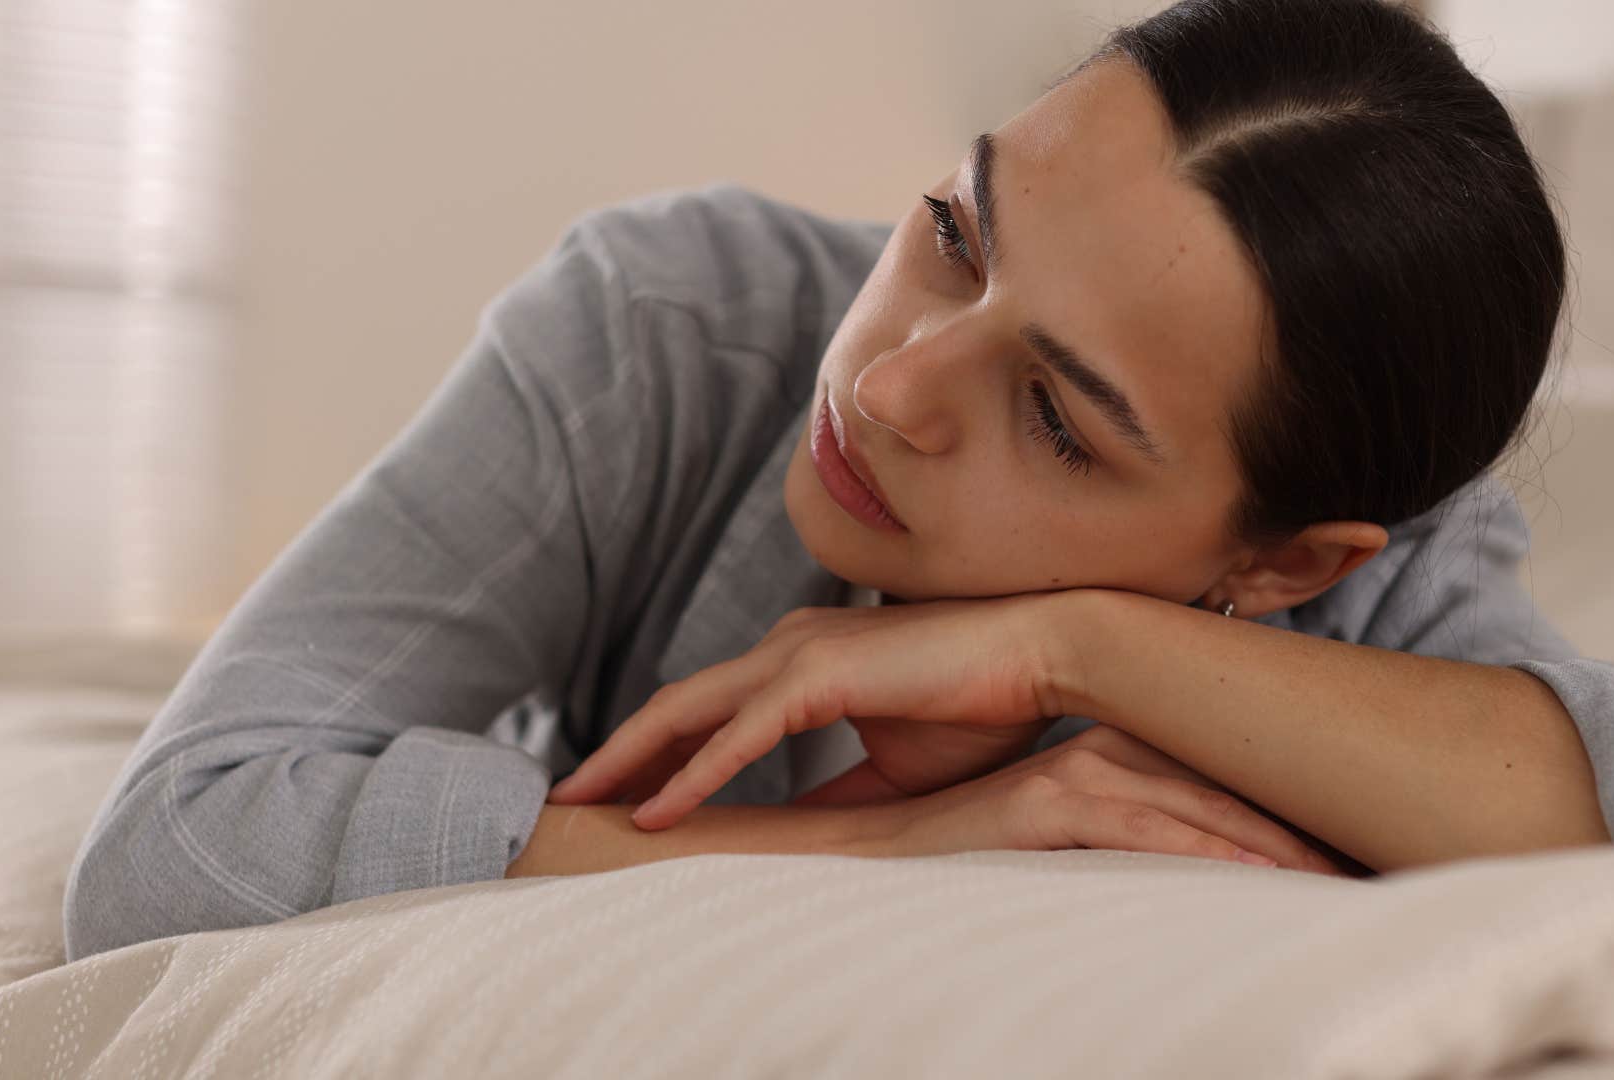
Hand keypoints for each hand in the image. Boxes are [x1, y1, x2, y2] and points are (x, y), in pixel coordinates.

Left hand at [546, 594, 1072, 826]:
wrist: (1045, 658)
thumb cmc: (983, 705)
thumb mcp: (894, 769)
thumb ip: (838, 793)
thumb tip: (800, 835)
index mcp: (803, 660)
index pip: (711, 709)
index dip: (657, 750)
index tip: (616, 793)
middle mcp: (789, 647)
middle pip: (678, 703)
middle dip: (617, 751)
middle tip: (567, 799)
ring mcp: (800, 654)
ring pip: (688, 710)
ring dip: (628, 758)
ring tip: (582, 804)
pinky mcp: (821, 675)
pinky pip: (739, 734)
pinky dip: (691, 774)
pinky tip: (653, 810)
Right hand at [878, 722, 1351, 875]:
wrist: (842, 845)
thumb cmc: (927, 861)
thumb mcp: (1025, 858)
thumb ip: (1077, 858)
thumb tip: (1131, 893)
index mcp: (1087, 767)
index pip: (1196, 788)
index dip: (1264, 820)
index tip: (1328, 858)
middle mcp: (1084, 759)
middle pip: (1213, 790)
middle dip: (1291, 827)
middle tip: (1362, 867)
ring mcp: (1065, 776)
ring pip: (1193, 808)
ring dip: (1268, 845)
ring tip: (1337, 881)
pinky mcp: (1040, 803)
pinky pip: (1142, 832)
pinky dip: (1209, 852)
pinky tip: (1265, 878)